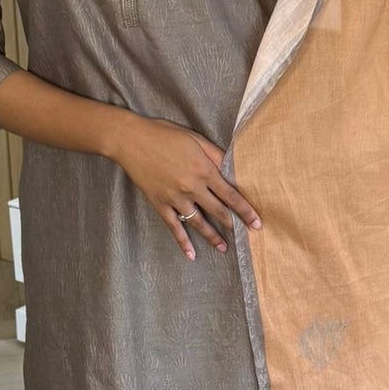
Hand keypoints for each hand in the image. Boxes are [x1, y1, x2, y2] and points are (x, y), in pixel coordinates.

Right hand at [109, 114, 261, 260]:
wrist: (132, 140)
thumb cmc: (165, 135)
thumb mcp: (196, 139)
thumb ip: (215, 154)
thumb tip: (233, 167)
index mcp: (204, 170)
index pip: (231, 195)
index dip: (245, 210)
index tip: (256, 222)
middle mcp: (192, 187)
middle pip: (218, 211)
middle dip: (235, 224)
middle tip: (247, 236)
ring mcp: (175, 198)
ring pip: (199, 222)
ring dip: (213, 237)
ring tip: (224, 248)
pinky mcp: (160, 204)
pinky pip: (174, 227)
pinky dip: (183, 242)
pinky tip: (191, 255)